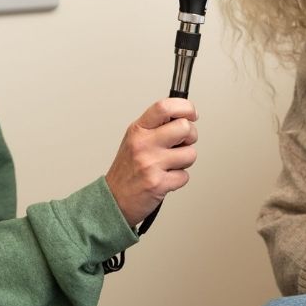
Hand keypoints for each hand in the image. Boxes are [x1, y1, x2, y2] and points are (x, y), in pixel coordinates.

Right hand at [104, 98, 197, 224]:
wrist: (113, 198)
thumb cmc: (127, 168)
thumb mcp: (135, 139)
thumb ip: (156, 126)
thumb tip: (184, 115)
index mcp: (138, 130)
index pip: (164, 107)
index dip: (185, 107)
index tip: (192, 113)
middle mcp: (144, 144)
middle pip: (184, 128)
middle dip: (190, 136)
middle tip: (182, 143)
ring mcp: (151, 164)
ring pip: (190, 153)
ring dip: (185, 161)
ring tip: (170, 164)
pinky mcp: (158, 183)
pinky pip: (185, 176)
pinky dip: (179, 179)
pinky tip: (166, 177)